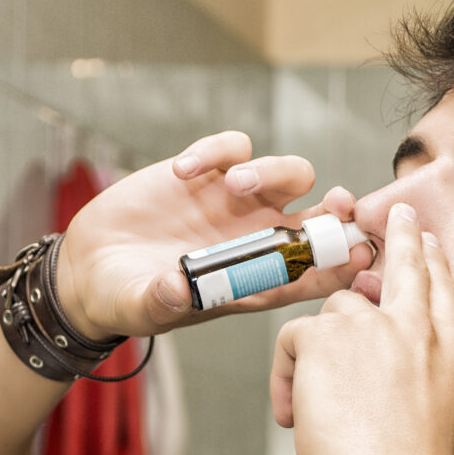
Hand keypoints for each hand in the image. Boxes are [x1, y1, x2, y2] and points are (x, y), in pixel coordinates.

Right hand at [56, 131, 374, 338]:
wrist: (91, 270)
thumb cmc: (130, 299)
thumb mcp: (147, 307)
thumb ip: (166, 300)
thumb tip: (179, 288)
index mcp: (260, 279)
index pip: (319, 272)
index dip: (346, 263)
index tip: (361, 255)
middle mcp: (259, 239)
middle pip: (320, 217)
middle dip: (338, 210)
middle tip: (337, 202)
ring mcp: (236, 203)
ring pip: (287, 174)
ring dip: (273, 173)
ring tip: (233, 183)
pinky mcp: (206, 173)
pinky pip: (232, 147)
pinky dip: (217, 151)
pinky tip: (183, 170)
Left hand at [270, 204, 453, 454]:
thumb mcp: (431, 415)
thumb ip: (409, 376)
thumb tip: (369, 359)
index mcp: (449, 351)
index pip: (442, 292)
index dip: (434, 263)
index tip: (428, 242)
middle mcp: (416, 329)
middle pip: (407, 268)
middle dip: (403, 236)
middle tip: (400, 214)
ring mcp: (374, 328)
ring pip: (332, 316)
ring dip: (317, 357)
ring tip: (313, 409)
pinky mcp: (327, 338)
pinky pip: (292, 340)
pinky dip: (284, 379)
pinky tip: (295, 417)